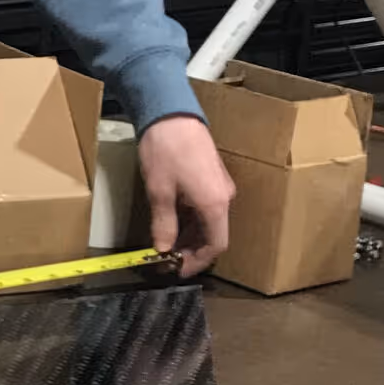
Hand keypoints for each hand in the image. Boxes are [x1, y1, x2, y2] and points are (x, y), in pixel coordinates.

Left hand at [140, 116, 234, 278]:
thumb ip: (164, 223)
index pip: (216, 245)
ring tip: (166, 246)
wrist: (172, 113)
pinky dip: (191, 221)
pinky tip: (172, 225)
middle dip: (192, 251)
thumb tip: (163, 249)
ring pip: (210, 222)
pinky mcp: (212, 177)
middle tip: (167, 261)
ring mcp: (220, 187)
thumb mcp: (159, 191)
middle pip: (214, 235)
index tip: (177, 271)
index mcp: (215, 204)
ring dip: (190, 236)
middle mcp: (224, 197)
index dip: (197, 262)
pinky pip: (206, 208)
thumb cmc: (166, 151)